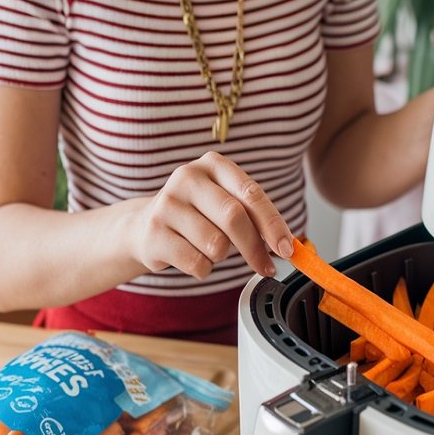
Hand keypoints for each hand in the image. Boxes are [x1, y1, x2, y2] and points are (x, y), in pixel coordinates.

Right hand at [131, 151, 294, 279]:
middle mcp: (187, 177)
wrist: (145, 226)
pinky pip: (196, 263)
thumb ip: (255, 218)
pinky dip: (203, 269)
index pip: (251, 194)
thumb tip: (288, 246)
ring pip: (215, 244)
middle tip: (265, 266)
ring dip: (221, 257)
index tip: (288, 249)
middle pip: (234, 217)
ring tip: (207, 248)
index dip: (273, 224)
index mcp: (213, 165)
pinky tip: (191, 256)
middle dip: (254, 247)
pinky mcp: (153, 233)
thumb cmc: (197, 216)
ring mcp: (167, 204)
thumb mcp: (225, 204)